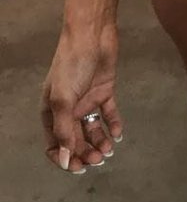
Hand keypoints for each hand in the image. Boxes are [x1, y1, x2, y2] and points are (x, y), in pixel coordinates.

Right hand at [40, 21, 123, 173]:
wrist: (92, 34)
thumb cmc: (71, 65)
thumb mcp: (62, 99)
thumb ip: (64, 129)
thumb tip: (62, 158)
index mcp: (51, 112)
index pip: (54, 144)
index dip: (64, 157)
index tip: (78, 167)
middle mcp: (68, 109)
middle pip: (76, 139)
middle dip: (85, 152)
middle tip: (99, 159)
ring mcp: (87, 100)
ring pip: (93, 129)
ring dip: (100, 141)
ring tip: (109, 149)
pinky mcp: (104, 91)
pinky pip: (109, 113)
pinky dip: (113, 124)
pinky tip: (118, 134)